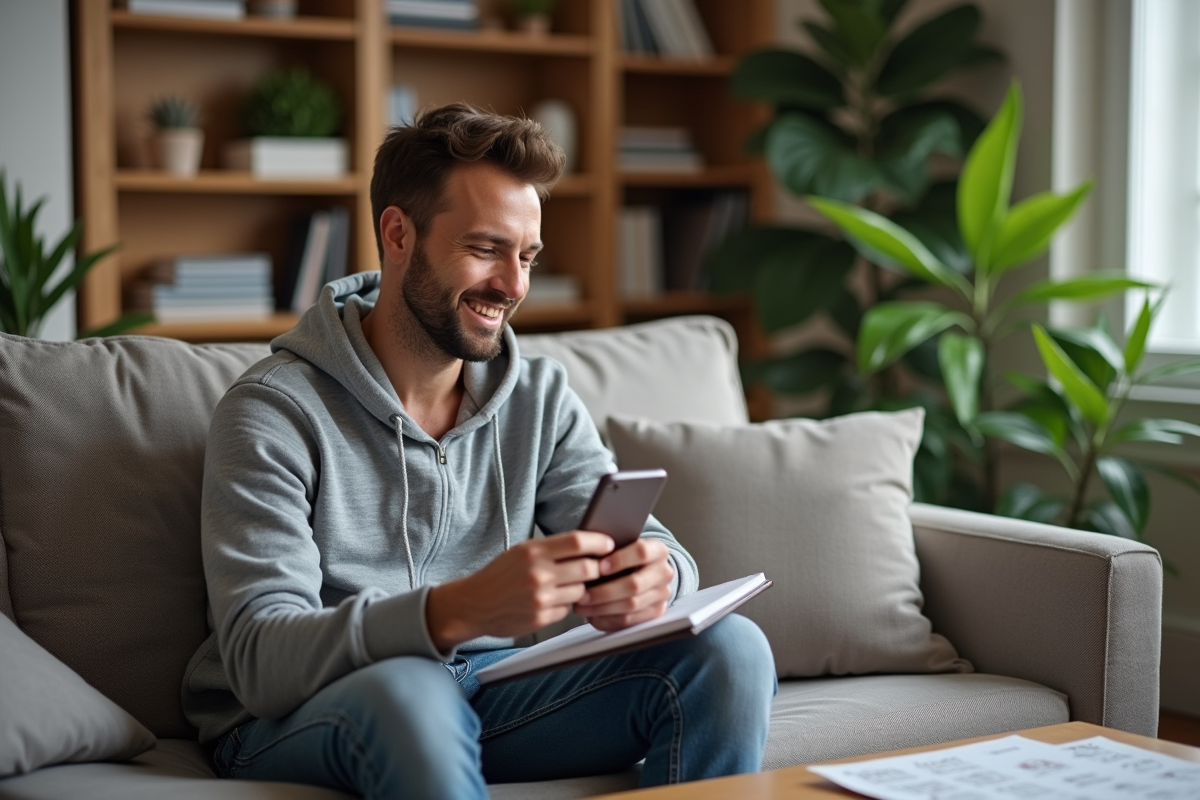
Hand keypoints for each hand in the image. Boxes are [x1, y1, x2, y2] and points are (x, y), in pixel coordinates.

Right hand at [425, 532, 613, 650]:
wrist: (472, 605)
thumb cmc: (500, 575)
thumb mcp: (521, 552)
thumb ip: (551, 548)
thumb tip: (587, 545)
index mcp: (533, 551)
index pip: (578, 542)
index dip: (599, 542)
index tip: (609, 544)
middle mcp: (538, 574)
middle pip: (588, 568)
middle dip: (596, 569)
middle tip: (596, 568)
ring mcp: (540, 598)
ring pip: (581, 591)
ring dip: (580, 589)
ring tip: (567, 585)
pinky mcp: (541, 618)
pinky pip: (568, 610)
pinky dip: (565, 606)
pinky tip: (551, 601)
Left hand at [573, 538, 673, 631]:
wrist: (642, 571)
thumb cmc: (624, 557)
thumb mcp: (621, 547)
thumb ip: (609, 550)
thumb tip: (586, 557)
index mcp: (658, 550)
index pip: (642, 552)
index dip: (619, 560)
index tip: (599, 567)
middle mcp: (664, 573)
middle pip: (635, 584)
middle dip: (605, 591)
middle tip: (583, 594)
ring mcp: (662, 594)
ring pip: (631, 605)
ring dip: (602, 607)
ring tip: (582, 605)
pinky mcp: (655, 612)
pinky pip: (630, 620)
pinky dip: (608, 618)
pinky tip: (592, 615)